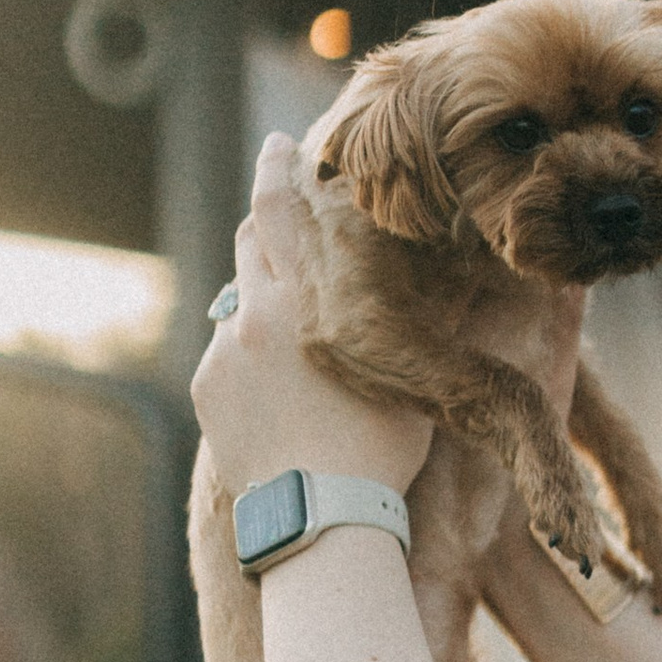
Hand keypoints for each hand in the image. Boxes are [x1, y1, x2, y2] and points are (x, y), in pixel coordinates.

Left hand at [191, 133, 433, 499]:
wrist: (323, 517)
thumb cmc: (380, 450)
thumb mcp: (410, 369)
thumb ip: (415, 314)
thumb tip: (454, 269)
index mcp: (307, 299)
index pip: (281, 210)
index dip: (278, 170)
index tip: (278, 144)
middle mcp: (255, 314)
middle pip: (250, 240)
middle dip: (265, 216)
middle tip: (280, 194)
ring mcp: (224, 353)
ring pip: (238, 301)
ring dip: (264, 298)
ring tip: (295, 325)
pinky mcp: (207, 391)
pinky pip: (227, 354)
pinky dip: (250, 358)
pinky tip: (280, 390)